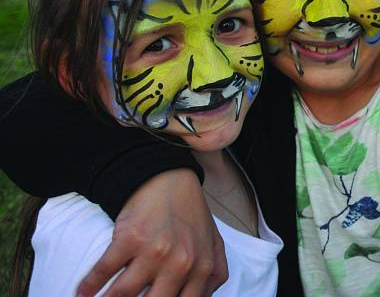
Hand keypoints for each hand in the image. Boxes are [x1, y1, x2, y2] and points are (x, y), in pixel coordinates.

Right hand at [77, 169, 226, 296]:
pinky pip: (103, 271)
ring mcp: (154, 252)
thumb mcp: (214, 244)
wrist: (170, 179)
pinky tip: (82, 293)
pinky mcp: (130, 239)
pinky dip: (88, 286)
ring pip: (123, 294)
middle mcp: (180, 264)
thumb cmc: (191, 214)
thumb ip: (213, 275)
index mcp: (201, 269)